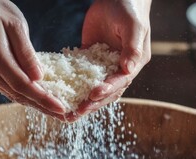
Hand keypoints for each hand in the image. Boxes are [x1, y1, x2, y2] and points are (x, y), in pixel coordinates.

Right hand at [0, 0, 65, 120]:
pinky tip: (34, 97)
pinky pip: (4, 86)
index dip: (43, 99)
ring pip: (10, 93)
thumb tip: (39, 78)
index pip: (23, 85)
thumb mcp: (16, 24)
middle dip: (41, 106)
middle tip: (62, 115)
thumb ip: (26, 53)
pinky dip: (21, 93)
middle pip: (17, 95)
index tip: (61, 108)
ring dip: (32, 102)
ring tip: (52, 110)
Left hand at [68, 0, 151, 120]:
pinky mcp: (92, 57)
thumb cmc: (129, 8)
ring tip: (67, 110)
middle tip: (76, 112)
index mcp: (134, 63)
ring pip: (94, 86)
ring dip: (82, 99)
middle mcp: (120, 67)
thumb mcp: (133, 26)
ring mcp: (105, 64)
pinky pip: (82, 73)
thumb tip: (128, 69)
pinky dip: (73, 83)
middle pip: (106, 91)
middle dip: (92, 102)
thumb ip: (132, 48)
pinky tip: (61, 91)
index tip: (93, 95)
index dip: (107, 90)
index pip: (120, 81)